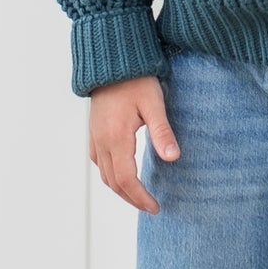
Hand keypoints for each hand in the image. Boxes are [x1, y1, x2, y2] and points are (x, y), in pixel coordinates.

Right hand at [88, 74, 179, 214]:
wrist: (111, 61)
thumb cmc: (135, 79)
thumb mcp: (154, 103)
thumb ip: (162, 131)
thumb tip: (173, 158)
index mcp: (117, 138)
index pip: (127, 180)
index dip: (140, 197)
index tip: (155, 207)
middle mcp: (102, 141)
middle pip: (113, 182)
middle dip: (131, 198)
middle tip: (150, 207)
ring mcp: (95, 136)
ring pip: (104, 174)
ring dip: (120, 189)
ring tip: (138, 196)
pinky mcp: (94, 130)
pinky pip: (98, 161)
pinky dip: (111, 175)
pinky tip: (122, 174)